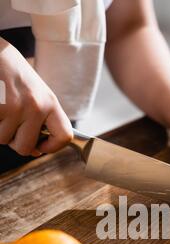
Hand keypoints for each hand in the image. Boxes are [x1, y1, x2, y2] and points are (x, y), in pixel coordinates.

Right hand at [0, 39, 72, 155]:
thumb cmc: (6, 68)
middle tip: (8, 121)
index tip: (40, 146)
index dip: (52, 147)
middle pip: (25, 147)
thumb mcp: (30, 90)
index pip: (64, 135)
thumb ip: (37, 118)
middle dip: (13, 140)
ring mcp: (15, 108)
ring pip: (3, 139)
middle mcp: (36, 106)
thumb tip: (36, 151)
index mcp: (49, 101)